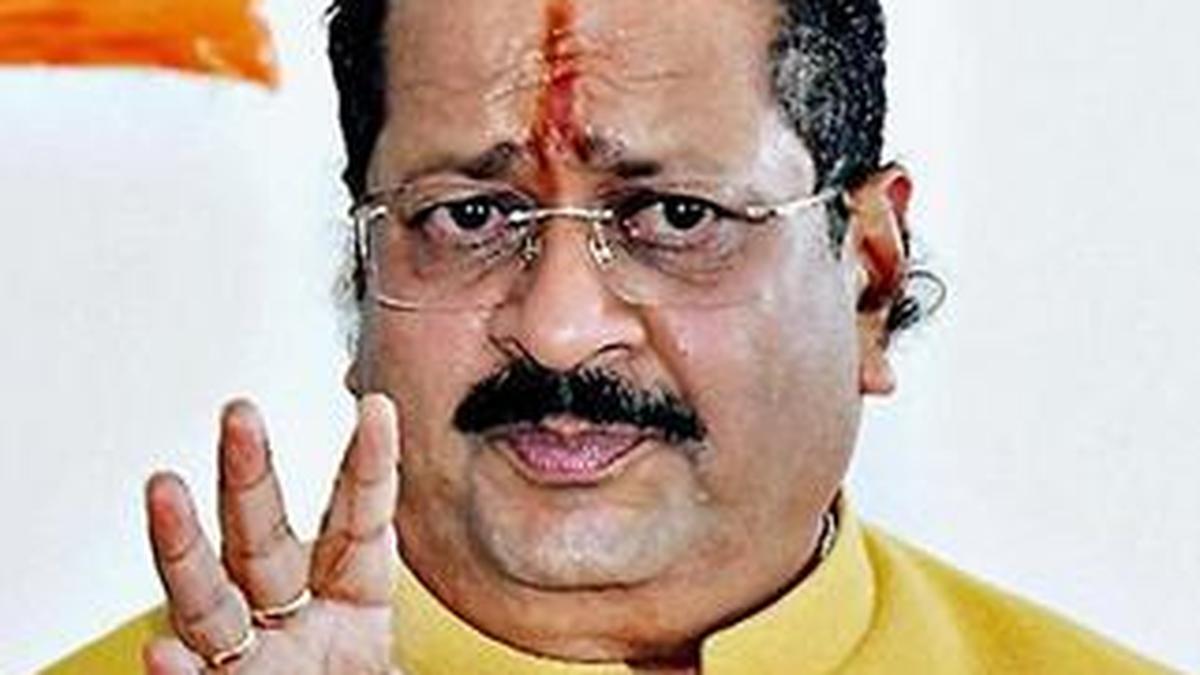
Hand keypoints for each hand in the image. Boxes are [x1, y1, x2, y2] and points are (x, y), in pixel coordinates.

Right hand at [143, 395, 401, 673]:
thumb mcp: (408, 662)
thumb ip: (451, 652)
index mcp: (352, 599)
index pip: (359, 520)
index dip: (367, 468)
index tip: (379, 408)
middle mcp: (292, 617)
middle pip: (266, 536)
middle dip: (250, 475)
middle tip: (241, 414)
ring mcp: (251, 658)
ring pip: (210, 598)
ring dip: (184, 546)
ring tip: (164, 491)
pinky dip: (179, 672)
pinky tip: (164, 652)